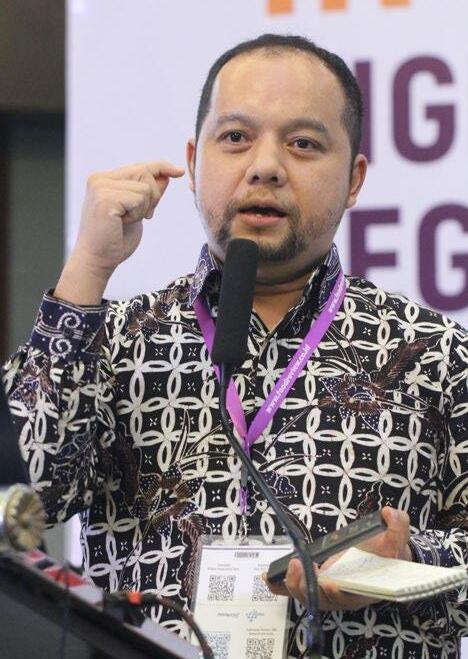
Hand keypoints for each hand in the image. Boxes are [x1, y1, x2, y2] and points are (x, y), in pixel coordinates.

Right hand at [55, 161, 184, 303]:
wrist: (97, 261)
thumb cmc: (115, 240)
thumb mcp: (137, 212)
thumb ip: (148, 194)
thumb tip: (168, 175)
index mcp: (104, 180)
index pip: (140, 166)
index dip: (161, 167)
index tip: (179, 172)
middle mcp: (100, 179)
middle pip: (146, 173)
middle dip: (153, 197)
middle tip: (141, 217)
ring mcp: (101, 187)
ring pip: (145, 188)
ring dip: (143, 209)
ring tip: (125, 221)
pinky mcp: (106, 198)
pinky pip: (139, 198)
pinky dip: (137, 214)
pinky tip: (121, 224)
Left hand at [266, 507, 411, 611]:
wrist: (384, 562)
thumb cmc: (388, 555)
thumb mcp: (397, 540)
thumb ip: (398, 528)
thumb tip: (389, 514)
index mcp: (363, 589)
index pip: (348, 597)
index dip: (337, 593)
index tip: (328, 582)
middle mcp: (342, 594)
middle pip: (322, 599)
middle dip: (307, 586)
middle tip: (298, 567)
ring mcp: (326, 589)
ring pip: (307, 595)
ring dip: (293, 584)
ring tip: (289, 565)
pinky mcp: (315, 581)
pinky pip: (295, 588)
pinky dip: (280, 585)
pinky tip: (268, 577)